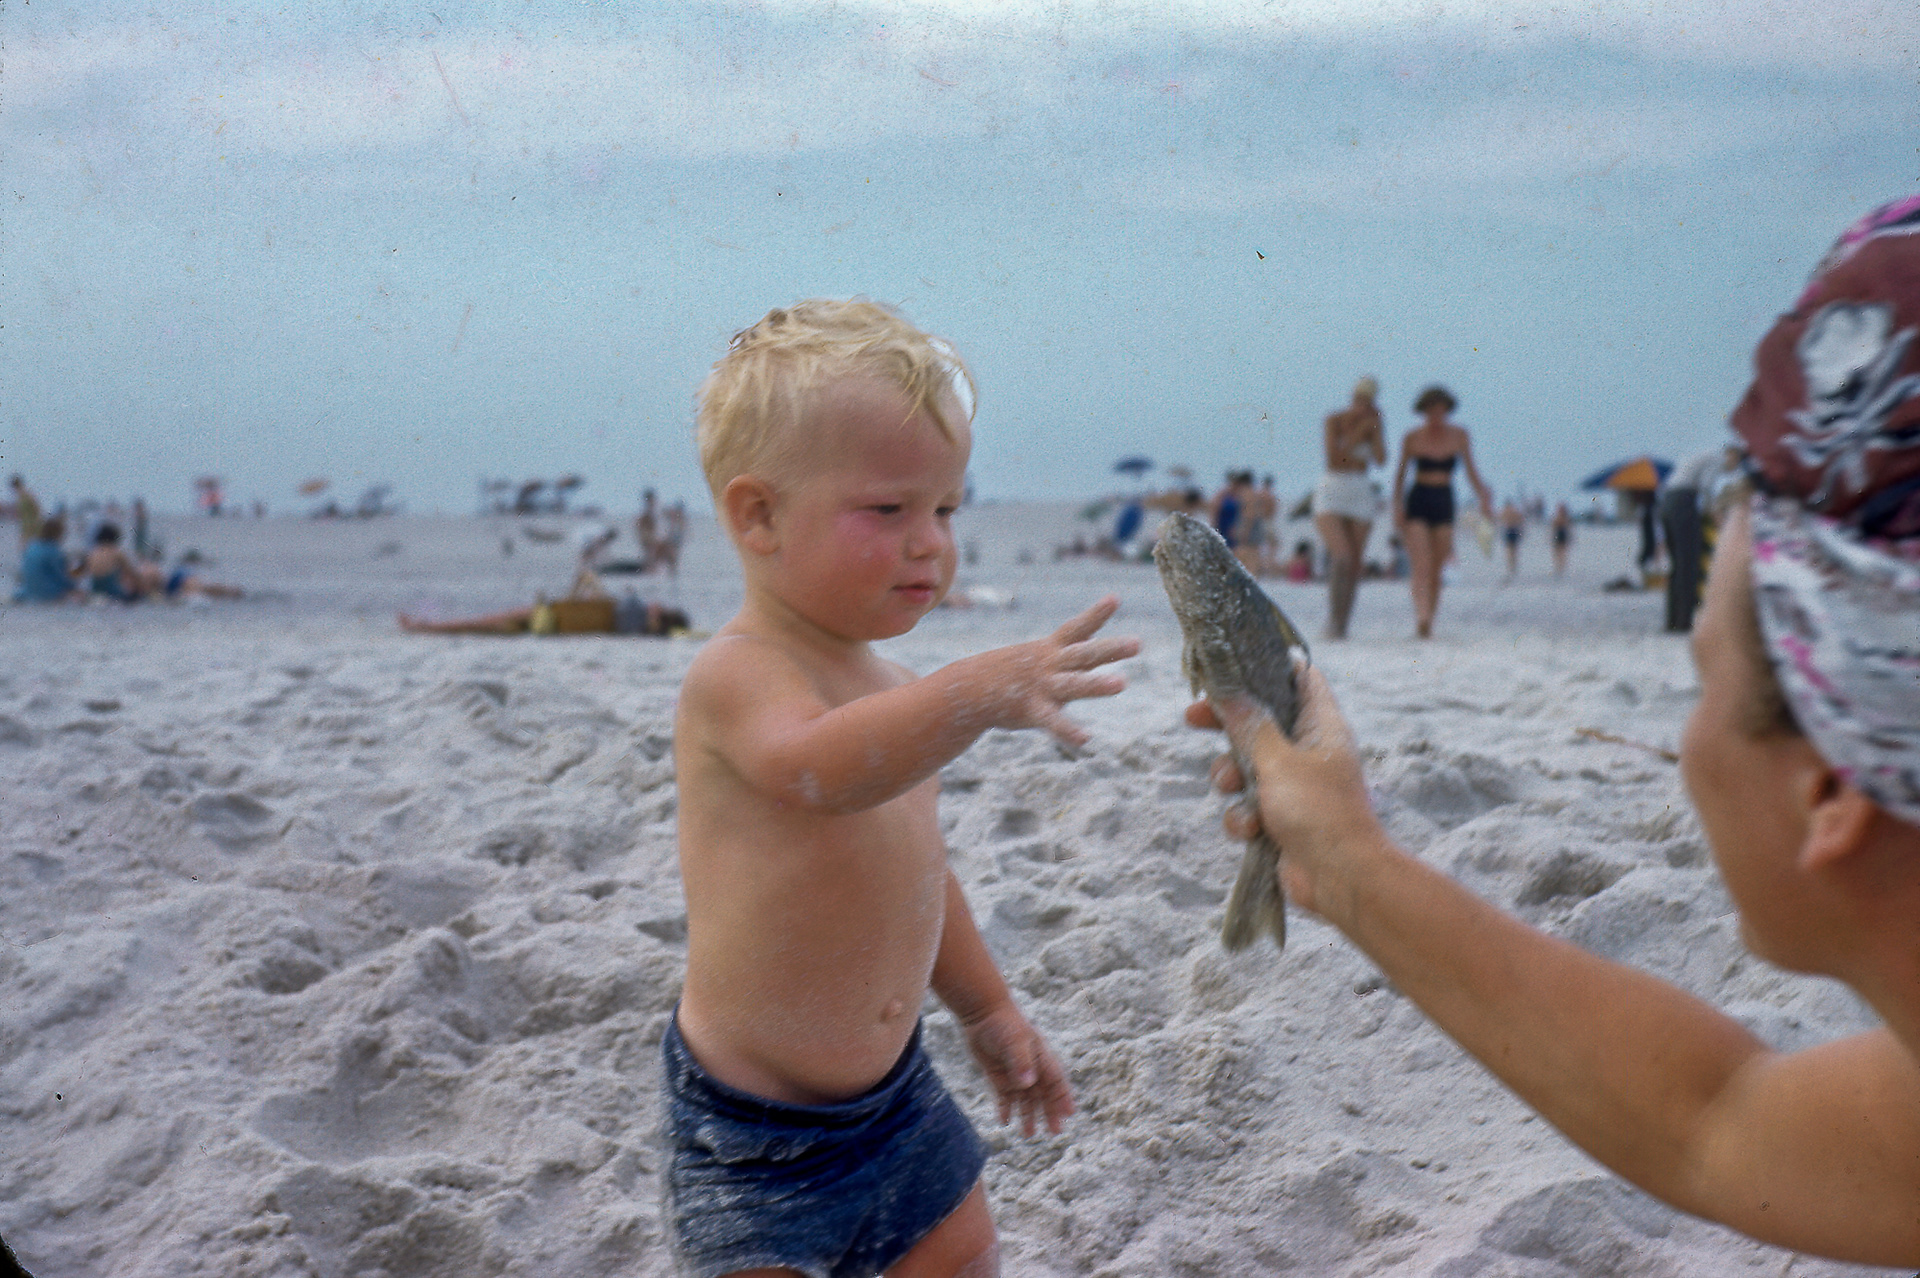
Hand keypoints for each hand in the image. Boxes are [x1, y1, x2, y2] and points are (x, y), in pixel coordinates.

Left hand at [960, 1000, 1074, 1135]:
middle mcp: (1030, 1067)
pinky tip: (1005, 1121)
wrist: (981, 1013)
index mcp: (1041, 1058)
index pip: (1056, 1082)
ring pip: (1025, 1099)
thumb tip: (1028, 1084)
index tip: (1069, 1114)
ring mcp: (1014, 1072)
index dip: (1063, 1097)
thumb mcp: (1014, 1041)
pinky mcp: (998, 1075)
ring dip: (1028, 1115)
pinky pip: (1005, 1096)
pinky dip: (1006, 1108)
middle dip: (1050, 1112)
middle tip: (1055, 1132)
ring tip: (1029, 1134)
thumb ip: (1021, 1062)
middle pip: (1043, 1094)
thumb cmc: (1003, 1024)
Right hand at [962, 595, 1138, 747]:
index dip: (1096, 613)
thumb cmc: (1010, 672)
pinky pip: (1053, 722)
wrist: (968, 689)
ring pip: (1074, 685)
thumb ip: (1068, 655)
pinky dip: (1069, 731)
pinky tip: (1086, 739)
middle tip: (1138, 644)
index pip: (1077, 628)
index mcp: (1051, 650)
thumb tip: (1093, 648)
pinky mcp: (1033, 710)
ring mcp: (1042, 687)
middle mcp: (1050, 665)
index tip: (1115, 598)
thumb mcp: (1037, 657)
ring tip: (1122, 683)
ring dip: (1096, 684)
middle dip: (1111, 649)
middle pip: (1085, 654)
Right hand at [1183, 664, 1377, 917]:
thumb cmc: (1319, 812)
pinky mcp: (1279, 818)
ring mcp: (1294, 786)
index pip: (1301, 678)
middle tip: (1194, 718)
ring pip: (1244, 766)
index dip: (1268, 666)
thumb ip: (1251, 726)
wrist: (1340, 879)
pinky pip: (1246, 806)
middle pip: (1260, 721)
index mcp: (1321, 726)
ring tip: (1233, 789)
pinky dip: (1243, 817)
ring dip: (1230, 778)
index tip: (1232, 664)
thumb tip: (1229, 692)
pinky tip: (1251, 830)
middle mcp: (1308, 751)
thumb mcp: (1279, 762)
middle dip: (1226, 725)